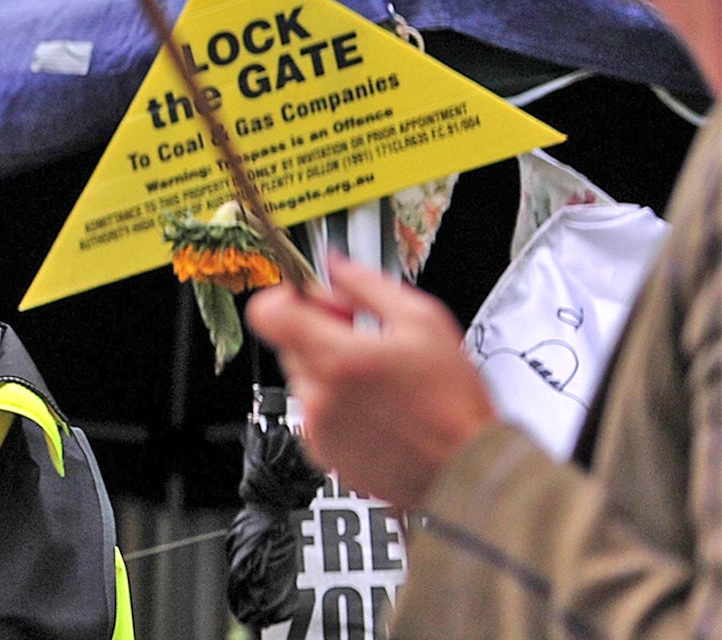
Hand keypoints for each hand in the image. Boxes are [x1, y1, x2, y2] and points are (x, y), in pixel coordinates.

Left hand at [248, 253, 497, 508]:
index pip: (266, 313)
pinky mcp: (323, 453)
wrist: (468, 471)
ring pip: (302, 377)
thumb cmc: (453, 403)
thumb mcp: (423, 321)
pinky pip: (313, 412)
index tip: (313, 301)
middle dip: (318, 331)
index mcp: (335, 359)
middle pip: (288, 343)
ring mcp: (317, 428)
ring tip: (377, 378)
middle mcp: (317, 395)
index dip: (286, 298)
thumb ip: (367, 285)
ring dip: (329, 370)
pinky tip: (375, 408)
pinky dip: (335, 404)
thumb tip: (335, 265)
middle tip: (363, 338)